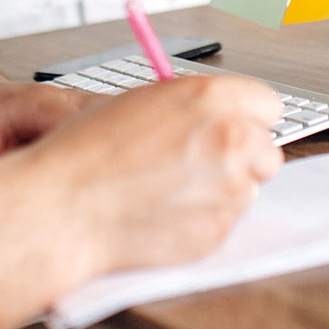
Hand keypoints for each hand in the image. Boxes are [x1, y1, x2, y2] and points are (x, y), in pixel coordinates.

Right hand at [0, 74, 283, 328]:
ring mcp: (228, 188)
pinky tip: (165, 213)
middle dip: (242, 156)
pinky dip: (205, 220)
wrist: (59, 208)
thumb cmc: (87, 152)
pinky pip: (228, 223)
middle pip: (268, 149)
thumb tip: (223, 112)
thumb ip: (195, 105)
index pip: (268, 104)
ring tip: (173, 190)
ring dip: (224, 190)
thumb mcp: (145, 101)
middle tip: (204, 163)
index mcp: (211, 96)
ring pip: (250, 189)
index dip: (247, 117)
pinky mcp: (217, 232)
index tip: (234, 126)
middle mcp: (229, 138)